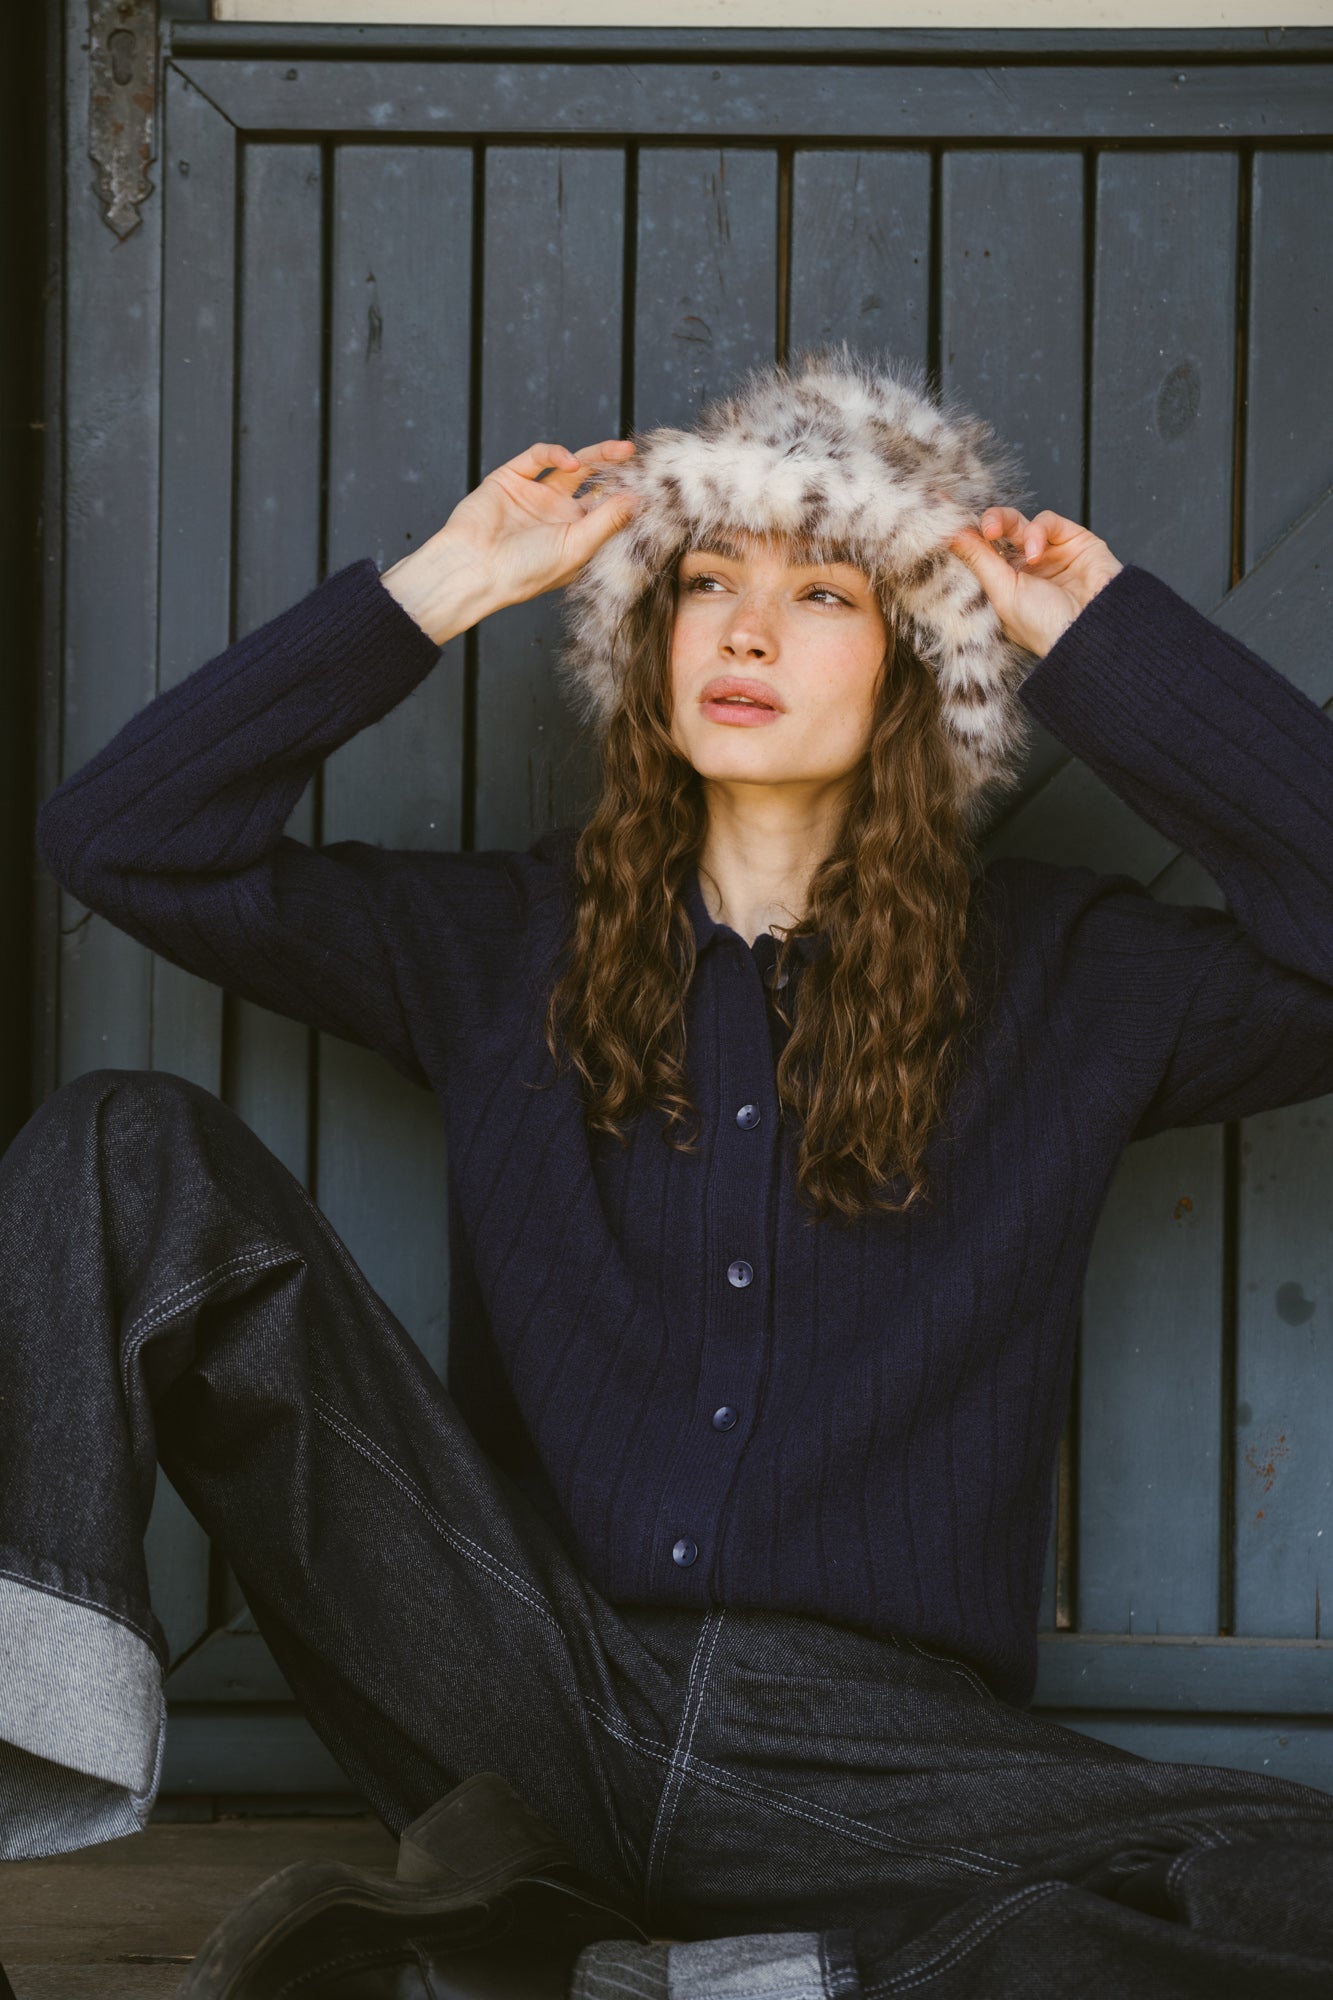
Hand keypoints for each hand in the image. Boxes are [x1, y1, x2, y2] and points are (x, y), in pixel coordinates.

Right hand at [381, 438, 637, 644]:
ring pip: (571, 466)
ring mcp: (534, 495)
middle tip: (636, 457)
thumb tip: (639, 499)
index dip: (626, 496)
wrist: (474, 568)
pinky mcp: (511, 478)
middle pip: (593, 483)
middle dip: (615, 469)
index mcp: (574, 537)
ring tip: (619, 451)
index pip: (607, 510)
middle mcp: (556, 515)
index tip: (651, 486)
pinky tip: (569, 461)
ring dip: (595, 455)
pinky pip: (537, 457)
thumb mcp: (576, 548)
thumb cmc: (525, 571)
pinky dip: (555, 453)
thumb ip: (607, 521)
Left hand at [948, 508, 1123, 658]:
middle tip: (984, 529)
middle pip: (998, 531)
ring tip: (1013, 547)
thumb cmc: (1045, 626)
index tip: (939, 514)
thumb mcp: (1001, 593)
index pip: (980, 552)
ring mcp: (1049, 553)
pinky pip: (1047, 521)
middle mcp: (1025, 568)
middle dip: (988, 523)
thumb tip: (949, 534)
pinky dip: (1037, 531)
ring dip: (1010, 525)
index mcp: (1004, 585)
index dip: (964, 534)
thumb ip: (977, 559)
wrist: (1091, 632)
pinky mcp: (1073, 540)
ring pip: (1020, 522)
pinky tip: (1036, 553)